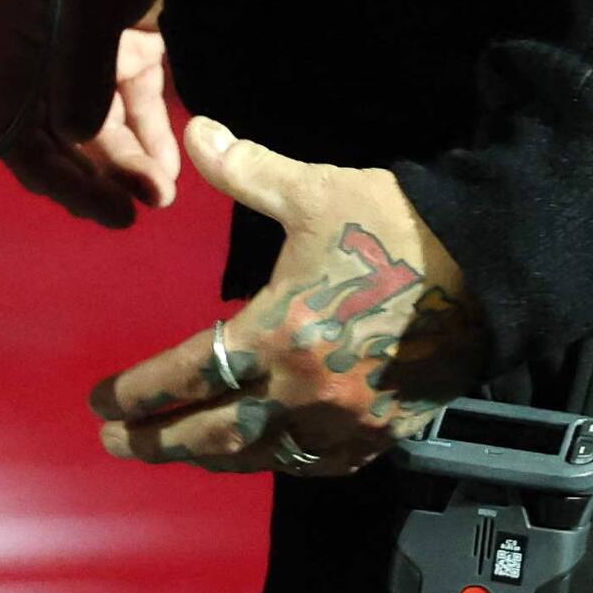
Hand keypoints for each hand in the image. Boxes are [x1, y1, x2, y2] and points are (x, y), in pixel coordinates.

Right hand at [0, 0, 178, 226]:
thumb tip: (73, 138)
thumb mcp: (93, 0)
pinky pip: (134, 106)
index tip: (90, 203)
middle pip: (58, 137)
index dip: (46, 173)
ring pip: (99, 127)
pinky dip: (150, 138)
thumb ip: (82, 69)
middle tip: (132, 212)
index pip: (12, 129)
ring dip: (125, 166)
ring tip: (160, 196)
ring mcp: (90, 48)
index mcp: (19, 41)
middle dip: (94, 178)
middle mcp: (47, 52)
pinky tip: (170, 168)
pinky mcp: (133, 43)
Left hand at [87, 123, 484, 479]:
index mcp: (277, 334)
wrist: (491, 267)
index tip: (101, 400)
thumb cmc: (395, 227)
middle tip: (116, 442)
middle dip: (159, 440)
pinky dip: (279, 462)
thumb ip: (246, 170)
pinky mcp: (383, 432)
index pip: (188, 375)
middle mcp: (304, 392)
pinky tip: (262, 454)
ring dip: (212, 455)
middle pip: (214, 433)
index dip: (139, 392)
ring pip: (263, 455)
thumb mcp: (313, 191)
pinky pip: (318, 464)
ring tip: (176, 450)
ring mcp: (346, 421)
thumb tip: (196, 129)